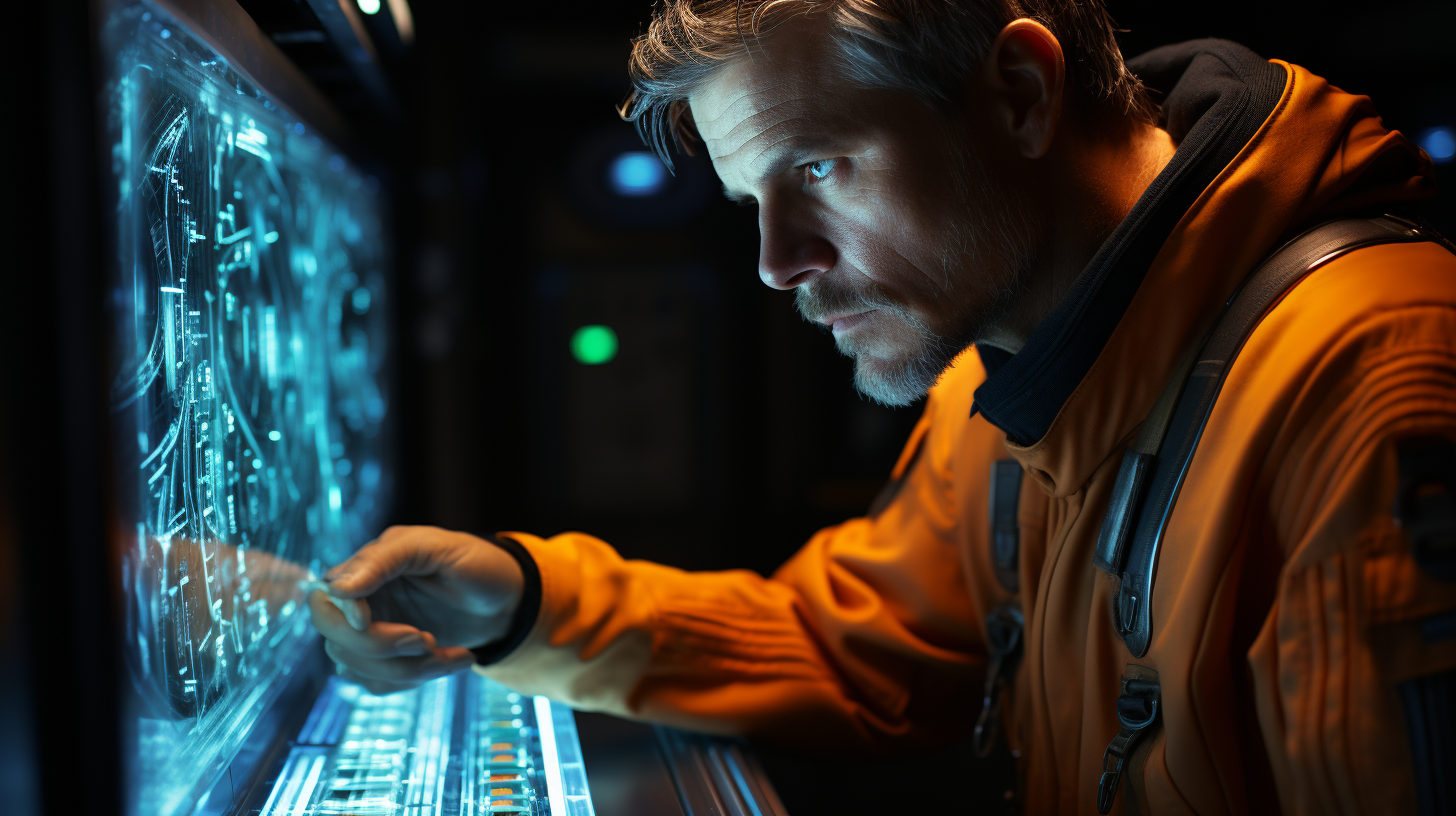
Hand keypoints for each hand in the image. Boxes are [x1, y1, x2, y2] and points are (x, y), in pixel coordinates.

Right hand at [308, 525, 525, 693]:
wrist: (507, 601)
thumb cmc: (477, 564)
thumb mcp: (438, 547)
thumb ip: (386, 558)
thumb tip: (338, 588)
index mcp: (367, 567)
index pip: (326, 601)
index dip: (347, 622)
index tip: (380, 626)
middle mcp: (363, 602)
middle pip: (337, 641)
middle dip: (383, 649)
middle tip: (427, 641)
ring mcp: (372, 633)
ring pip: (359, 670)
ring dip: (410, 670)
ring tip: (455, 654)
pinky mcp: (387, 661)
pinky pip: (378, 685)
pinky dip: (417, 681)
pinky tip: (451, 660)